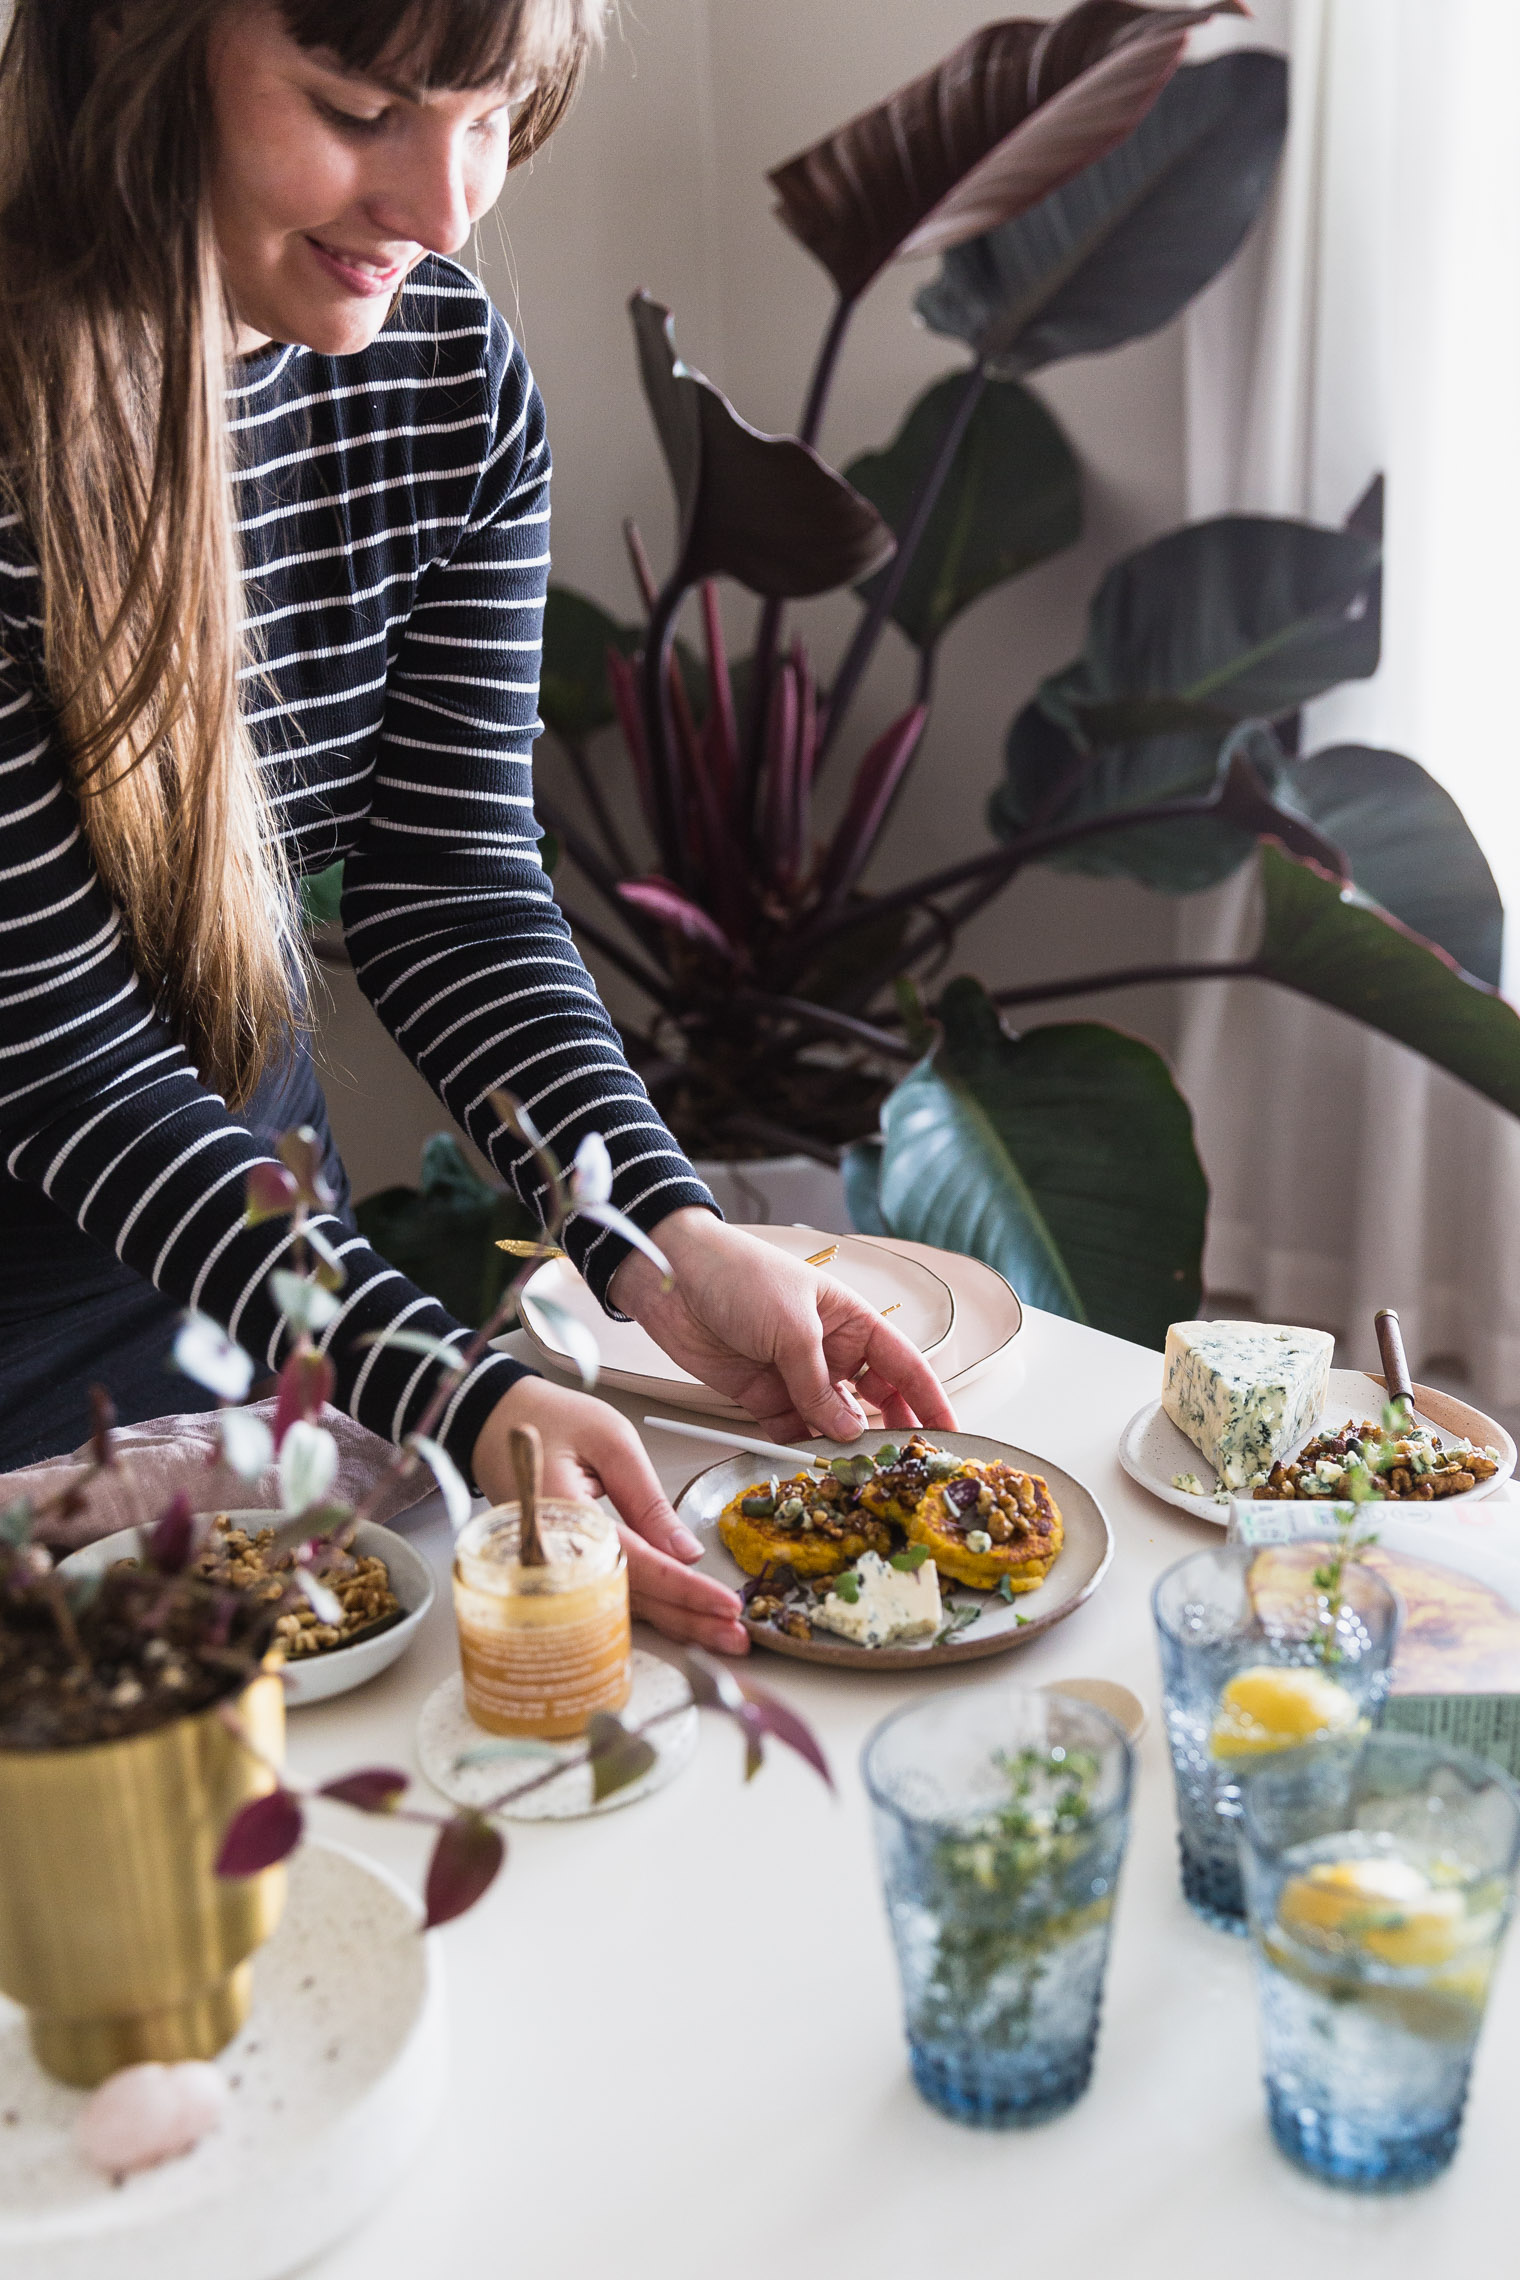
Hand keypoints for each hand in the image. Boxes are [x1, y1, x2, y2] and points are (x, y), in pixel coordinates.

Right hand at [471, 1376, 748, 1655]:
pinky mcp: (562, 1567)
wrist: (493, 1421)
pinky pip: (608, 1596)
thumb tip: (686, 1552)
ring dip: (673, 1624)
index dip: (683, 1588)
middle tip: (737, 1637)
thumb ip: (647, 1499)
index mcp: (562, 1515)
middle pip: (629, 1600)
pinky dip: (649, 1609)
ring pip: (621, 1607)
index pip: (633, 1564)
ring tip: (721, 1637)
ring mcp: (553, 1566)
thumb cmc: (550, 1419)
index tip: (726, 1604)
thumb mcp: (610, 1440)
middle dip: (687, 1621)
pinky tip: (683, 1620)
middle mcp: (554, 1552)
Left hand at [609, 1210, 959, 1443]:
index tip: (949, 1436)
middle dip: (889, 1433)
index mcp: (852, 1322)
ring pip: (833, 1422)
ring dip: (841, 1448)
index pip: (905, 1366)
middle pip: (875, 1401)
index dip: (930, 1400)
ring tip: (854, 1477)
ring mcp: (797, 1376)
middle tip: (902, 1469)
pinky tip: (808, 1466)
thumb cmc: (740, 1277)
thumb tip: (848, 1431)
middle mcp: (832, 1351)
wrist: (672, 1278)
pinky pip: (792, 1430)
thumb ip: (819, 1384)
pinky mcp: (763, 1395)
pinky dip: (800, 1449)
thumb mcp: (791, 1327)